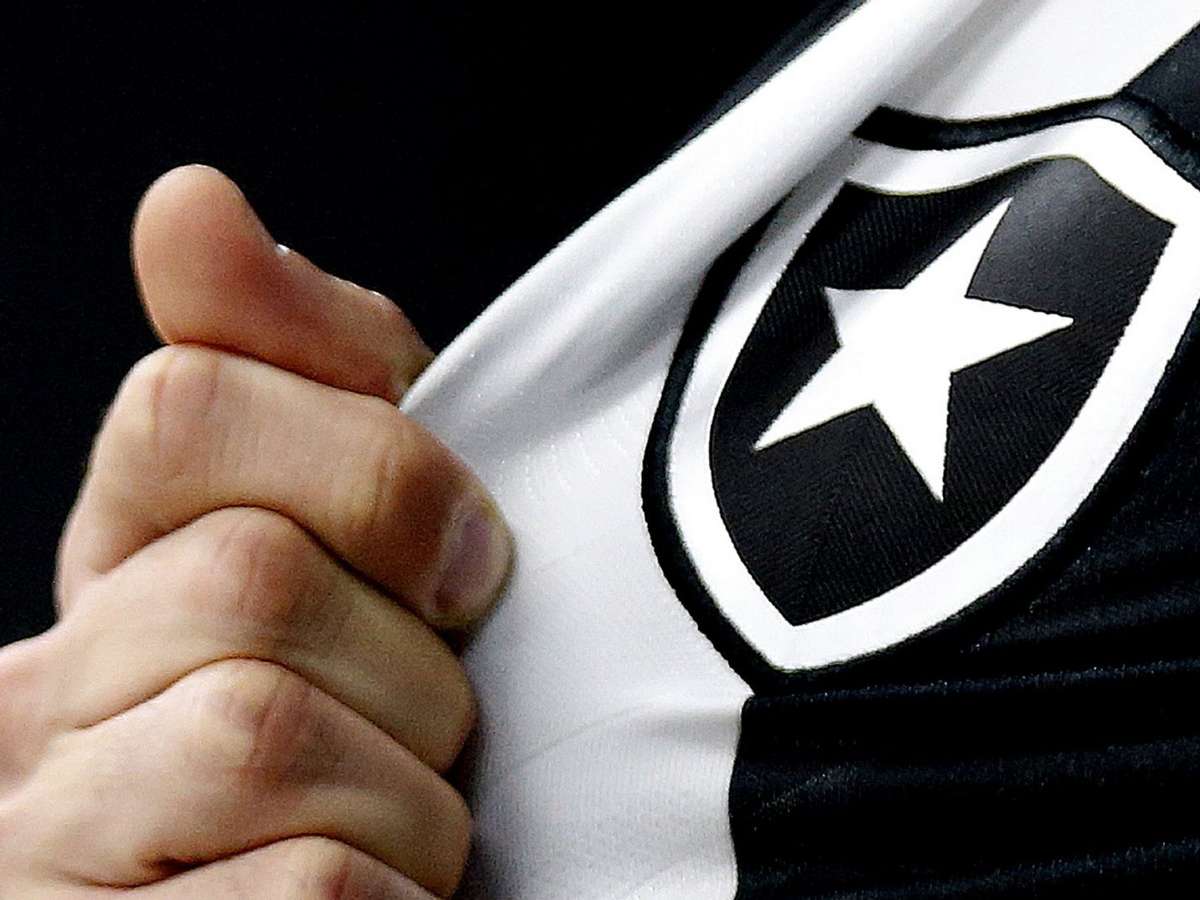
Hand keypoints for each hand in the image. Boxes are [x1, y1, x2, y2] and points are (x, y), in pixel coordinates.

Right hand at [0, 166, 510, 897]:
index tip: (462, 562)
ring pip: (263, 731)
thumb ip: (311, 379)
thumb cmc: (390, 730)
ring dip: (412, 793)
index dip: (371, 470)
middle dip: (413, 662)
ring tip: (404, 825)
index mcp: (113, 579)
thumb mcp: (373, 546)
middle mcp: (37, 706)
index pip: (180, 409)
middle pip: (247, 576)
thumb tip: (188, 199)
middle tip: (440, 723)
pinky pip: (306, 890)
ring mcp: (51, 849)